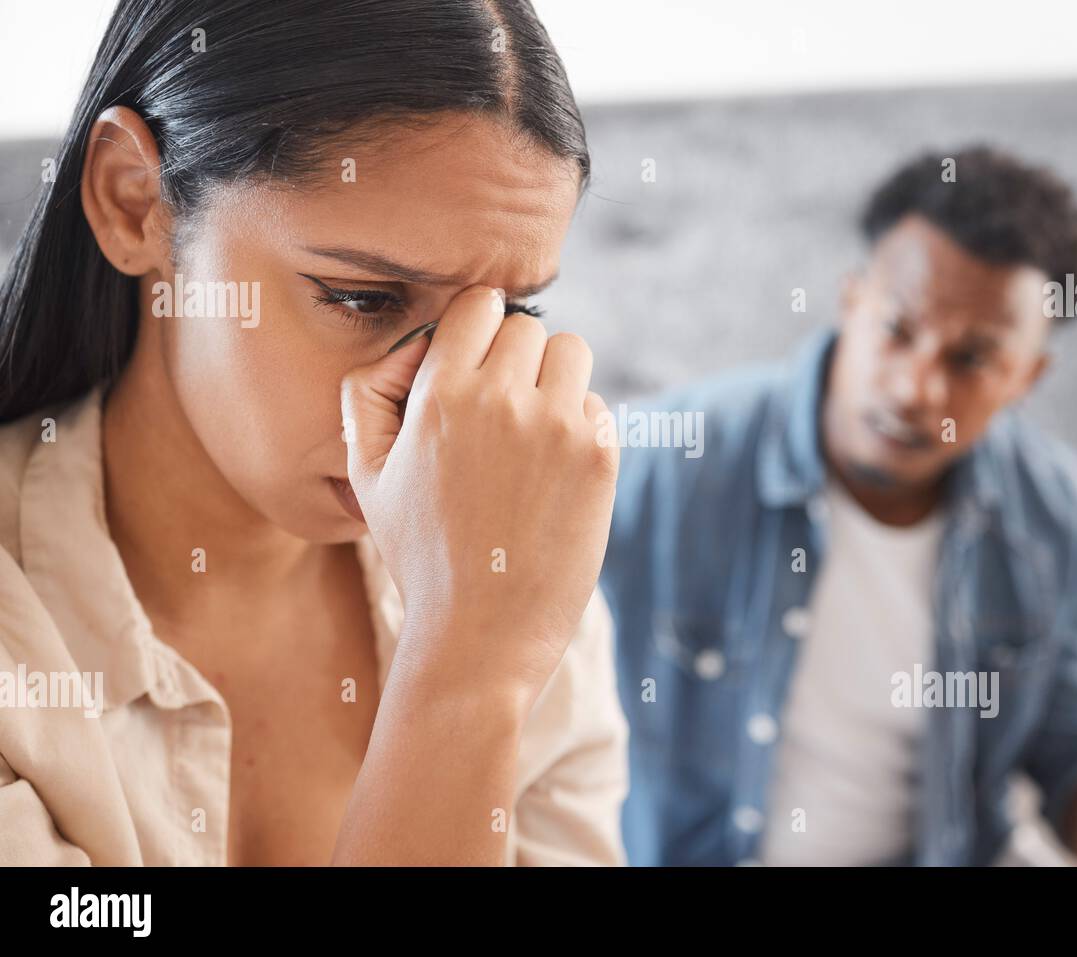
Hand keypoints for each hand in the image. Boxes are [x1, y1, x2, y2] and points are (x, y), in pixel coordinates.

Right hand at [339, 285, 617, 707]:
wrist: (479, 635)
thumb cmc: (419, 555)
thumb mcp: (366, 474)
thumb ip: (370, 392)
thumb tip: (420, 343)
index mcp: (441, 396)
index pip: (479, 304)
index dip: (479, 328)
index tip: (479, 358)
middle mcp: (503, 400)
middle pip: (529, 326)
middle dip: (516, 358)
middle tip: (503, 410)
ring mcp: (558, 426)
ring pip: (572, 353)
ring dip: (555, 381)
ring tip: (532, 434)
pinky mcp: (599, 456)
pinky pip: (596, 406)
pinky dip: (580, 427)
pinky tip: (553, 475)